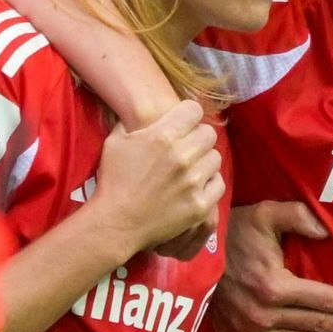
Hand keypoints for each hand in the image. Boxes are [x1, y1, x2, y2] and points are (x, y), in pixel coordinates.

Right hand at [87, 101, 222, 261]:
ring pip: (216, 158)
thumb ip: (132, 121)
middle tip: (188, 146)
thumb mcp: (116, 141)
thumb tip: (142, 109)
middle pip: (209, 133)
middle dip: (198, 137)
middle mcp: (182, 156)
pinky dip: (210, 183)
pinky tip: (198, 185)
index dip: (188, 115)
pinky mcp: (200, 205)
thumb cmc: (113, 181)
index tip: (183, 123)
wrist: (117, 222)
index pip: (194, 110)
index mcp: (163, 136)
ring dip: (205, 160)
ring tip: (192, 168)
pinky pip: (219, 184)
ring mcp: (193, 182)